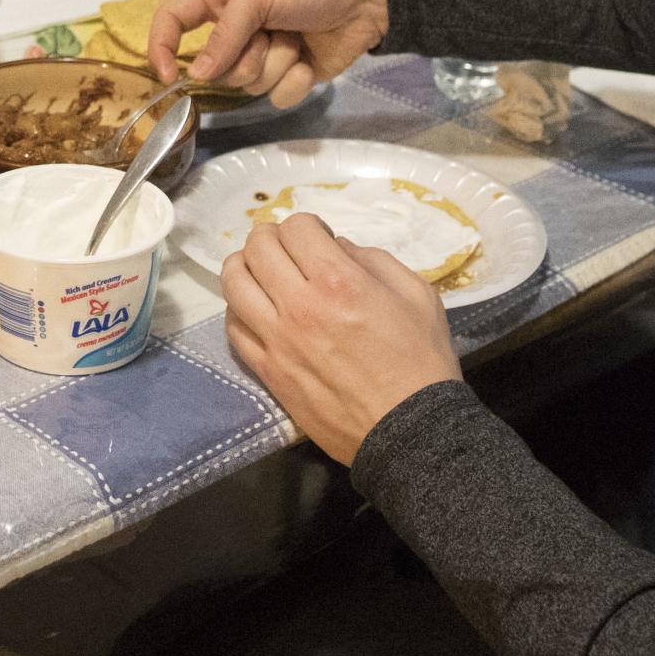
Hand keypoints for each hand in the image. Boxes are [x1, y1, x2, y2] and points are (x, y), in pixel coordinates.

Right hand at [147, 0, 390, 107]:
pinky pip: (276, 97)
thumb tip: (198, 74)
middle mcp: (235, 28)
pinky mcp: (288, 76)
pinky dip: (295, 80)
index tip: (168, 76)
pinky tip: (310, 60)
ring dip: (276, 64)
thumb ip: (223, 34)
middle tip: (270, 34)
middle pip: (215, 66)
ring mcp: (262, 54)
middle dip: (245, 56)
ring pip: (246, 85)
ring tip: (296, 39)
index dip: (161, 47)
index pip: (172, 20)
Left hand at [222, 214, 460, 463]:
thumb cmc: (421, 360)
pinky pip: (233, 327)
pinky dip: (239, 308)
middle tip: (289, 249)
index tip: (320, 238)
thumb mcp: (416, 294)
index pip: (296, 228)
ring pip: (233, 283)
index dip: (308, 226)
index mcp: (338, 282)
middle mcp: (298, 306)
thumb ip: (372, 260)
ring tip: (263, 272)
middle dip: (272, 237)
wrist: (409, 429)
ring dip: (245, 267)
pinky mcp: (267, 370)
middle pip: (256, 248)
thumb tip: (335, 248)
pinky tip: (258, 309)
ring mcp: (276, 340)